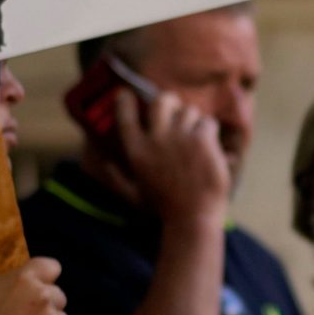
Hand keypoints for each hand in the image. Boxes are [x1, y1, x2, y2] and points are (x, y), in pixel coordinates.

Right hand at [112, 87, 227, 226]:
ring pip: (190, 111)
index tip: (126, 95)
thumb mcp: (134, 191)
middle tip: (177, 111)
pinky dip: (211, 133)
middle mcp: (155, 140)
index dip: (125, 101)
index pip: (125, 114)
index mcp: (136, 151)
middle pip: (162, 100)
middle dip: (171, 102)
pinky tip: (211, 150)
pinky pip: (208, 122)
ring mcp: (179, 138)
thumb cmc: (164, 208)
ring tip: (198, 141)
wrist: (192, 219)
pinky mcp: (201, 140)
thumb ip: (117, 176)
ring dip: (195, 122)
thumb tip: (102, 162)